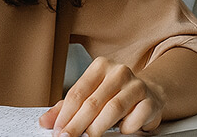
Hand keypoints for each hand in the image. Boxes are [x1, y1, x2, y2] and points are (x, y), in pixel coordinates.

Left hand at [39, 57, 165, 136]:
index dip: (65, 114)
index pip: (78, 92)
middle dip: (77, 124)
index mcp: (100, 66)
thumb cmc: (114, 94)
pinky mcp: (151, 100)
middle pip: (93, 102)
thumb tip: (45, 121)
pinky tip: (121, 129)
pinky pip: (135, 118)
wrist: (149, 93)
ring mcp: (137, 85)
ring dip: (97, 127)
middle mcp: (119, 72)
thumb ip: (66, 108)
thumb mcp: (90, 96)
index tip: (58, 130)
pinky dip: (126, 127)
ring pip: (113, 109)